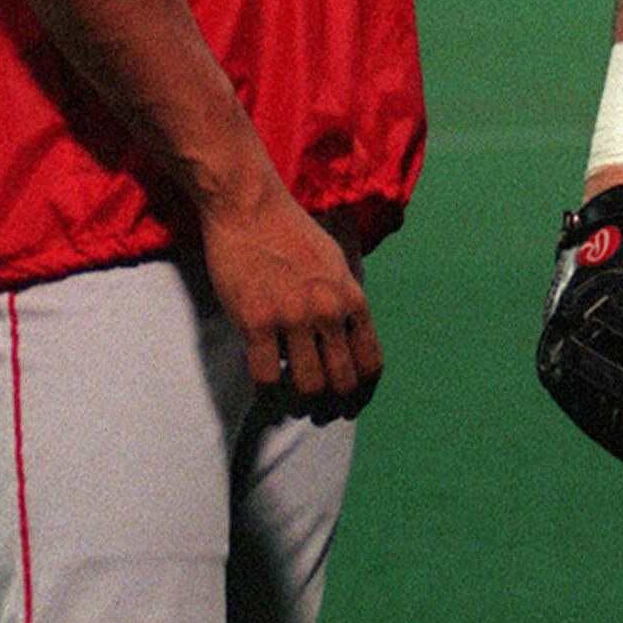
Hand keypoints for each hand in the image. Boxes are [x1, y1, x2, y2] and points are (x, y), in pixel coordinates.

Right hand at [200, 184, 381, 418]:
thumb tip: (351, 334)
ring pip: (308, 386)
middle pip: (342, 382)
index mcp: (351, 297)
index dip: (364, 391)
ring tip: (294, 405)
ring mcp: (292, 317)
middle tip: (321, 413)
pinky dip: (267, 393)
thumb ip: (346, 297)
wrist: (251, 209)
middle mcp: (328, 310)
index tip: (354, 403)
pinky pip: (265, 378)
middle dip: (334, 406)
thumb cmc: (292, 233)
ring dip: (301, 404)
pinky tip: (265, 390)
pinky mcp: (256, 321)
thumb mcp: (337, 261)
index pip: (371, 362)